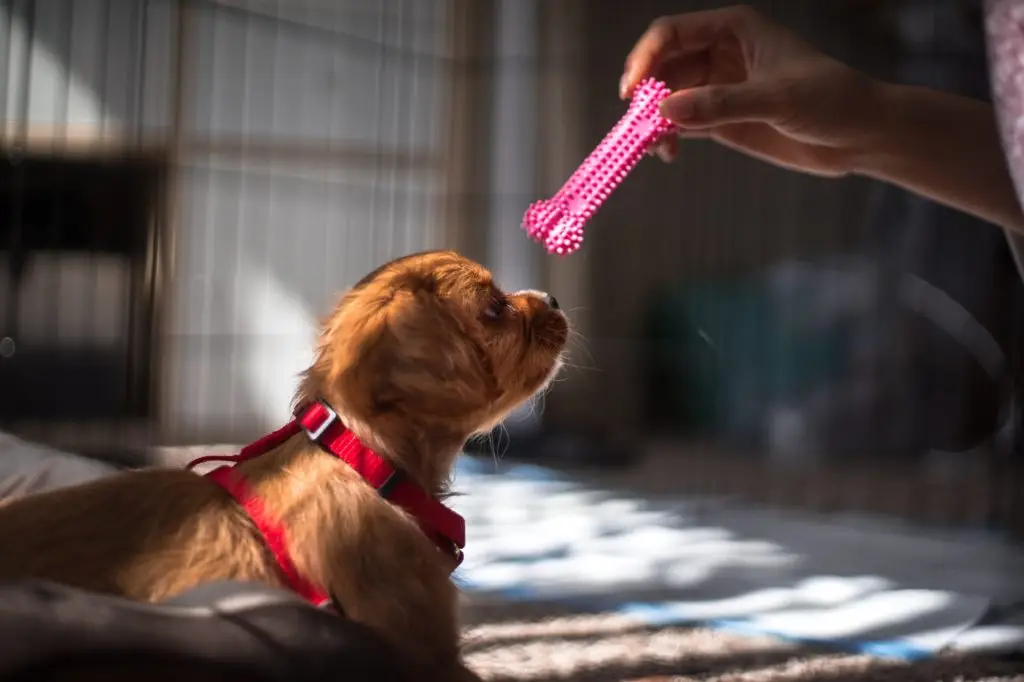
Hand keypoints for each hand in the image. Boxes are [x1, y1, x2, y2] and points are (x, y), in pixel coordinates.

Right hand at [620, 5, 879, 175]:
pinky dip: (666, 137)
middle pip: (662, 67)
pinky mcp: (719, 119)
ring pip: (666, 98)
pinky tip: (667, 153)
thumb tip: (667, 110)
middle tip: (638, 126)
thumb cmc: (829, 100)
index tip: (632, 91)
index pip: (671, 33)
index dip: (645, 58)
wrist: (858, 135)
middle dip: (645, 94)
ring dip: (652, 120)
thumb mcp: (777, 98)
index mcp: (732, 29)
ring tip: (653, 146)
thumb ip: (722, 103)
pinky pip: (680, 123)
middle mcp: (719, 54)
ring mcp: (717, 88)